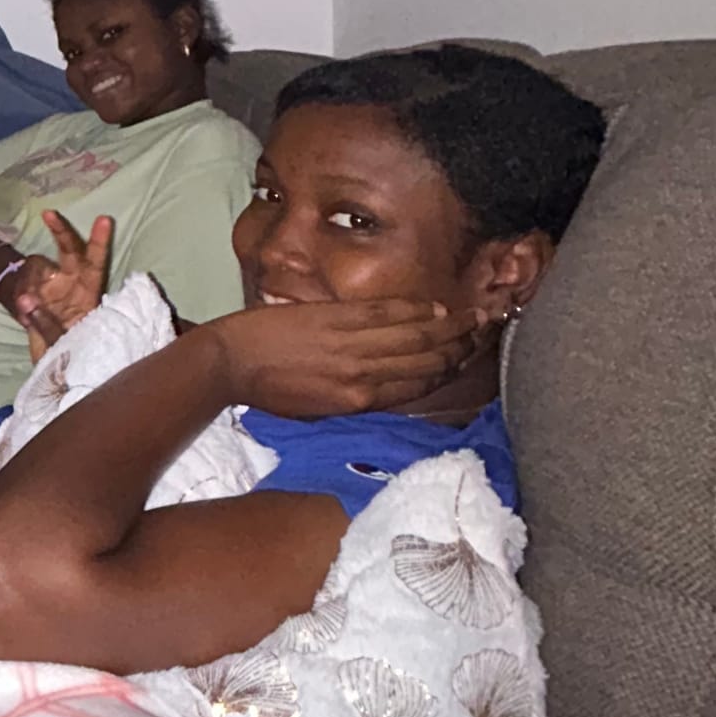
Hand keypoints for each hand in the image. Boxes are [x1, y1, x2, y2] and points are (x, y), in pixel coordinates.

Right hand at [17, 212, 113, 356]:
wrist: (54, 369)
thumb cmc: (71, 355)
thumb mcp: (61, 344)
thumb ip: (45, 323)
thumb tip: (27, 301)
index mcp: (89, 293)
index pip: (96, 264)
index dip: (99, 242)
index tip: (104, 220)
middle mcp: (73, 283)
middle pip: (69, 251)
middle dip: (61, 231)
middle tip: (49, 214)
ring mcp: (51, 286)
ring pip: (37, 265)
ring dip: (28, 280)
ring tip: (26, 308)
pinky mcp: (33, 292)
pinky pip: (22, 282)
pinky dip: (19, 294)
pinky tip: (23, 313)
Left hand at [202, 299, 483, 418]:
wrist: (229, 363)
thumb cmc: (268, 389)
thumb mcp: (316, 408)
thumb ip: (354, 397)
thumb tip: (385, 387)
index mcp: (357, 402)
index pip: (415, 388)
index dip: (447, 374)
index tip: (468, 360)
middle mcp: (362, 376)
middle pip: (424, 363)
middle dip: (459, 349)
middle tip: (485, 335)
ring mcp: (350, 346)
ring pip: (413, 338)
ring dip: (449, 329)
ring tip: (474, 318)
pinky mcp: (335, 319)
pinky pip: (385, 315)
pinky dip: (415, 310)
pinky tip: (436, 308)